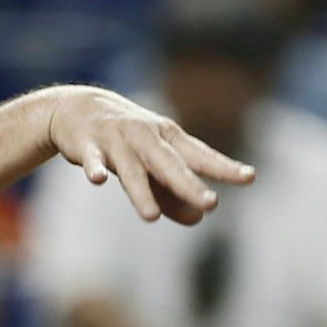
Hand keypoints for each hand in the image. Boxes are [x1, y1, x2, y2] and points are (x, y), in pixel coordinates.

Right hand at [44, 86, 255, 226]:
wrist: (78, 108)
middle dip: (188, 184)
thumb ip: (172, 193)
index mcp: (168, 139)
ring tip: (151, 217)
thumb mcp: (151, 164)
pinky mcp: (88, 144)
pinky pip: (93, 159)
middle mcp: (147, 137)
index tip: (249, 177)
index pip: (199, 156)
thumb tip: (197, 219)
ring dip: (141, 192)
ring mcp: (117, 140)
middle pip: (170, 164)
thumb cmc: (125, 140)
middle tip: (210, 203)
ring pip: (131, 169)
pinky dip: (94, 168)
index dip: (223, 167)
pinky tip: (97, 181)